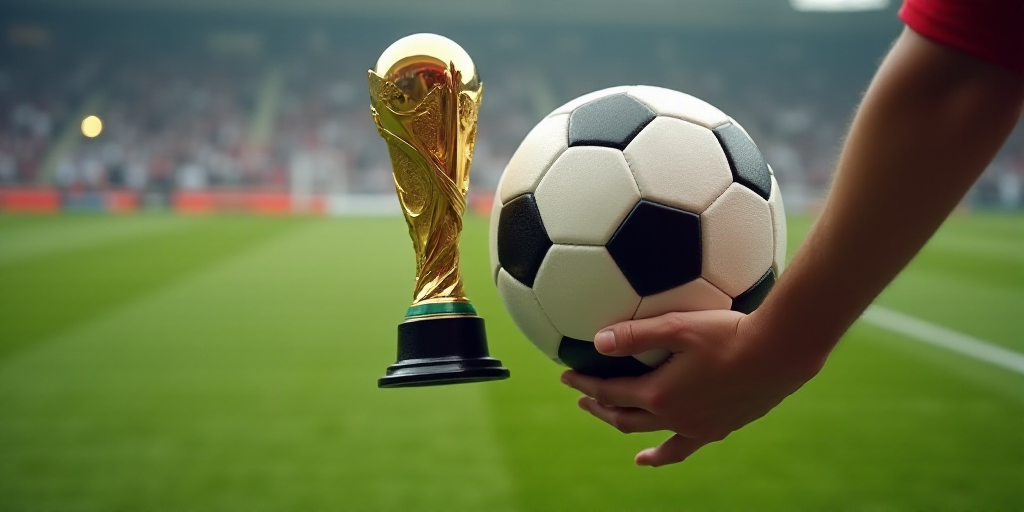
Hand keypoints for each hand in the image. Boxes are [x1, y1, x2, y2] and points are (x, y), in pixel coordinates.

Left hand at [560, 309, 827, 466]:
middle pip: (625, 418)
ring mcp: (699, 428)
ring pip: (654, 438)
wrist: (779, 354)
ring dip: (631, 432)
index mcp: (659, 394)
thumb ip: (635, 334)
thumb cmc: (729, 333)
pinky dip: (670, 453)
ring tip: (624, 441)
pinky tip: (667, 452)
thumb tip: (598, 340)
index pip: (610, 392)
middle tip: (584, 399)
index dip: (586, 383)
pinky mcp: (721, 428)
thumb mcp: (678, 325)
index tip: (567, 377)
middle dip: (601, 408)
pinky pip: (687, 447)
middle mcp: (675, 418)